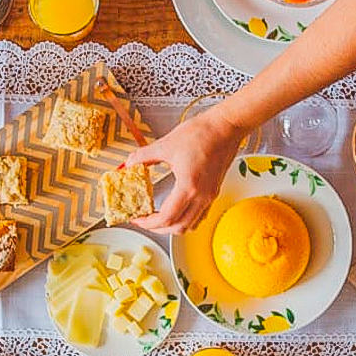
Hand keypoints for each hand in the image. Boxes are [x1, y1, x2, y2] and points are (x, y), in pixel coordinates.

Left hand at [126, 109, 243, 233]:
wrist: (226, 127)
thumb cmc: (202, 133)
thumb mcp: (166, 144)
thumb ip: (144, 156)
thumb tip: (129, 164)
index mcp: (189, 186)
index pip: (167, 218)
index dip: (148, 223)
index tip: (137, 218)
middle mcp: (202, 196)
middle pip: (178, 227)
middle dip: (158, 228)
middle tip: (144, 220)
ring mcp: (210, 195)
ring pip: (191, 225)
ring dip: (173, 226)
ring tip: (158, 218)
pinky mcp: (213, 191)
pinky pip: (200, 216)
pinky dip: (186, 219)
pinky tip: (177, 210)